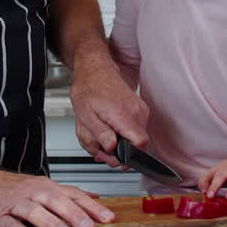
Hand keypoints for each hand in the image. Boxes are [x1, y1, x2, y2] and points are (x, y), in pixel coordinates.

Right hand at [0, 169, 114, 226]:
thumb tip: (94, 198)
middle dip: (75, 214)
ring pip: (35, 211)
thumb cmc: (12, 188)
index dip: (91, 206)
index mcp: (45, 186)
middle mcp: (33, 193)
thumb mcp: (42, 186)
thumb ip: (67, 193)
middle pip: (56, 201)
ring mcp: (16, 204)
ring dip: (52, 223)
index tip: (108, 217)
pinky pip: (13, 225)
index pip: (73, 194)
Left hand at [71, 52, 149, 166]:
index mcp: (123, 114)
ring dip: (117, 142)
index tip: (116, 157)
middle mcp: (137, 112)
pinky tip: (108, 127)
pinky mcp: (139, 110)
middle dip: (116, 152)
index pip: (140, 143)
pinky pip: (133, 130)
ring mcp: (140, 110)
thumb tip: (111, 148)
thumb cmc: (88, 88)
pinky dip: (120, 133)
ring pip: (134, 139)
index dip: (129, 156)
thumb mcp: (86, 115)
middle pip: (136, 145)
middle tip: (98, 147)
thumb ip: (100, 134)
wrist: (95, 69)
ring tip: (100, 133)